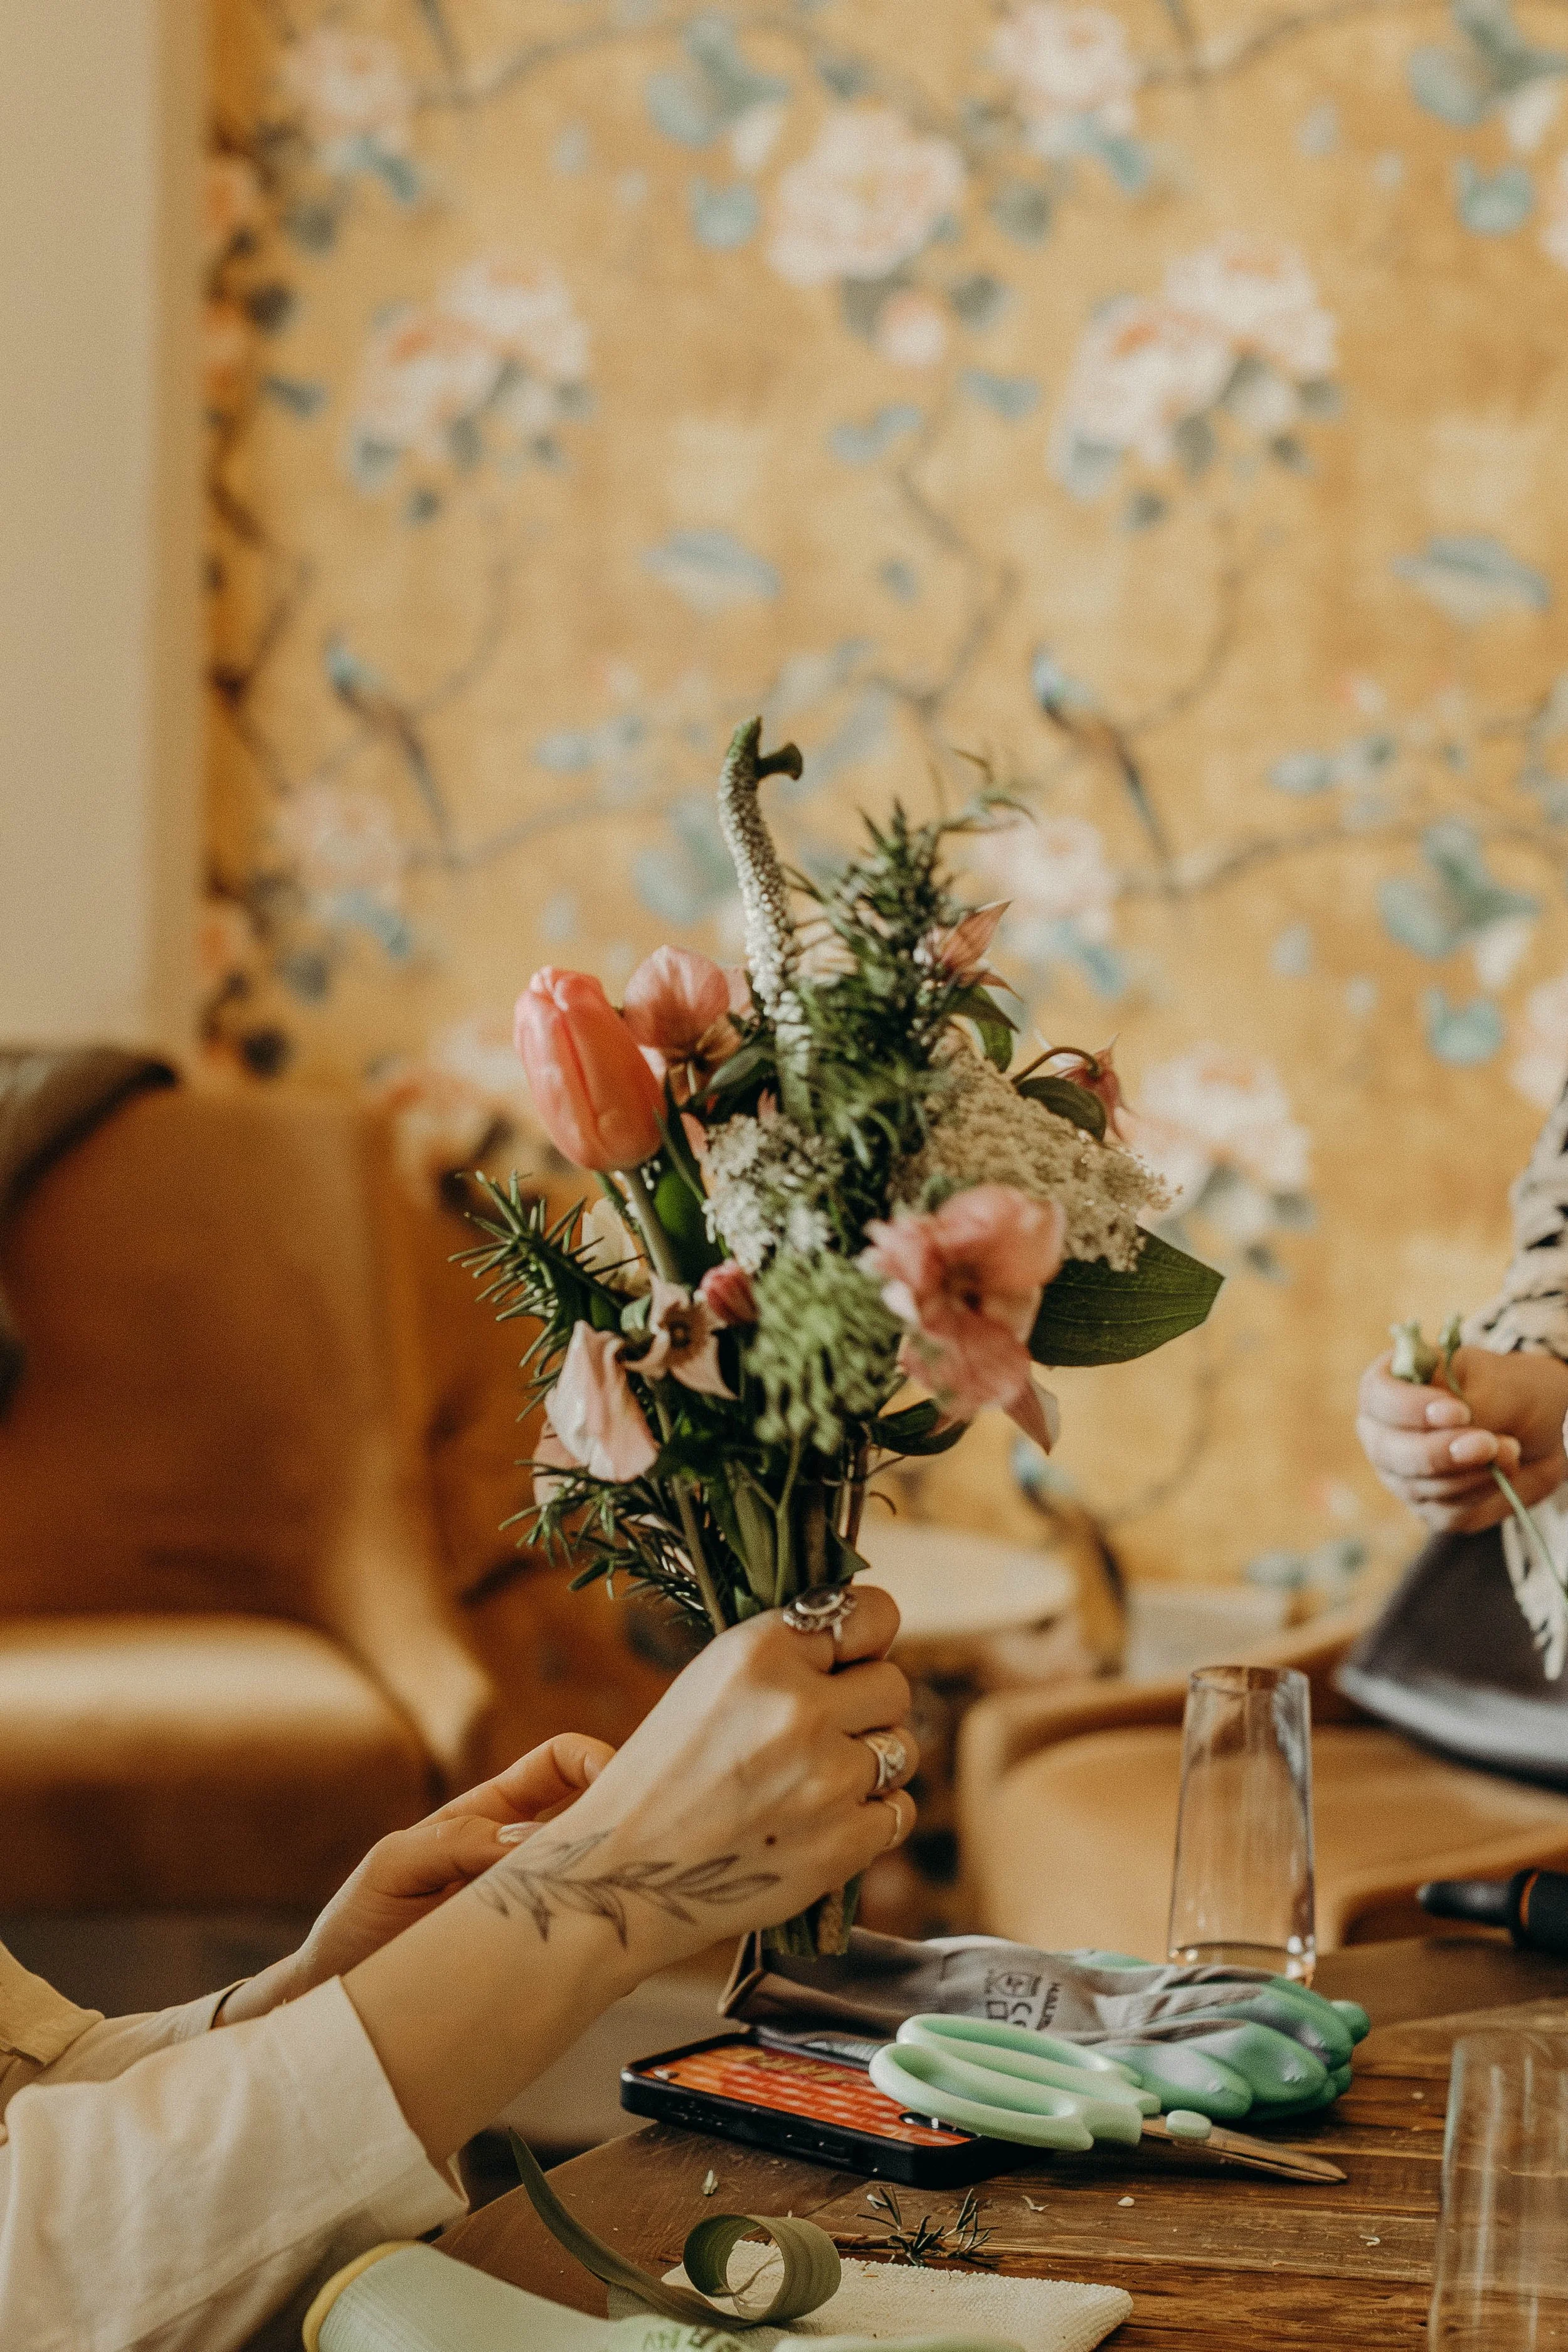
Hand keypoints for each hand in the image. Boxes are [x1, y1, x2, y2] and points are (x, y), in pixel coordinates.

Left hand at [218, 1734, 613, 2024]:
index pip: (560, 1764)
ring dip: (626, 1885)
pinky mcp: (543, 1961)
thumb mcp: (393, 1865)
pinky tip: (618, 1960)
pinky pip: (592, 1946)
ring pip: (603, 1882)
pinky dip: (616, 1946)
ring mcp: (537, 1908)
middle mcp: (524, 1856)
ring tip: (636, 1899)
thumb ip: (454, 1842)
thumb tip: (529, 1839)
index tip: (614, 1781)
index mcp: (492, 1815)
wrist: (343, 2004)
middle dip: (629, 1818)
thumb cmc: (359, 1925)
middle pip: (598, 1817)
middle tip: (645, 1841)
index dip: (594, 1759)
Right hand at [343, 1591, 917, 2161]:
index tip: (856, 1656)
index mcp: (761, 1652)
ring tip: (813, 1782)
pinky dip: (868, 1819)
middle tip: (825, 1733)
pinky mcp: (841, 1843)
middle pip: (894, 1685)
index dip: (868, 1636)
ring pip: (901, 1750)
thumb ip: (787, 1658)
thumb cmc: (663, 1773)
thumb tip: (865, 1646)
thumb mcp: (711, 1682)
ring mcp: (826, 1779)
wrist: (623, 1873)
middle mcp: (799, 1708)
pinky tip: (820, 1822)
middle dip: (867, 1708)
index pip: (872, 1613)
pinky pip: (895, 1813)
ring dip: (871, 1765)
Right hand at [1357, 1345, 1567, 1532]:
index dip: (1411, 1407)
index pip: (1378, 1394)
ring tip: (1511, 1450)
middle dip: (1439, 1451)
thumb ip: (1475, 1408)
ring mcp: (1402, 1473)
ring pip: (1416, 1486)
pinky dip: (1480, 1493)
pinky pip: (1445, 1512)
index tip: (1460, 1412)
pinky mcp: (1429, 1507)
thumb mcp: (1499, 1383)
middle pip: (1386, 1449)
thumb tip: (1461, 1447)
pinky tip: (1504, 1471)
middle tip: (1488, 1444)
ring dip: (1469, 1473)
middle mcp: (1384, 1430)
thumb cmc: (1511, 1392)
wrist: (1538, 1431)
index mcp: (1392, 1383)